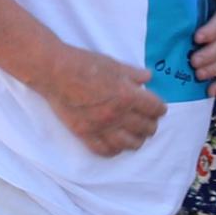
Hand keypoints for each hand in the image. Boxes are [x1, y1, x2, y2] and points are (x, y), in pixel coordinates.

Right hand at [36, 47, 167, 157]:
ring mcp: (101, 127)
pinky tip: (117, 145)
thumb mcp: (114, 64)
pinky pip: (105, 151)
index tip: (159, 108)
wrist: (55, 72)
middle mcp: (117, 114)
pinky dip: (115, 150)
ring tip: (137, 135)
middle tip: (149, 121)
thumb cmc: (84, 63)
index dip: (160, 108)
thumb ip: (133, 74)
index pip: (154, 108)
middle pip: (146, 128)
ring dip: (137, 139)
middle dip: (151, 124)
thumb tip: (149, 77)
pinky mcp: (85, 134)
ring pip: (129, 143)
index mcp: (127, 95)